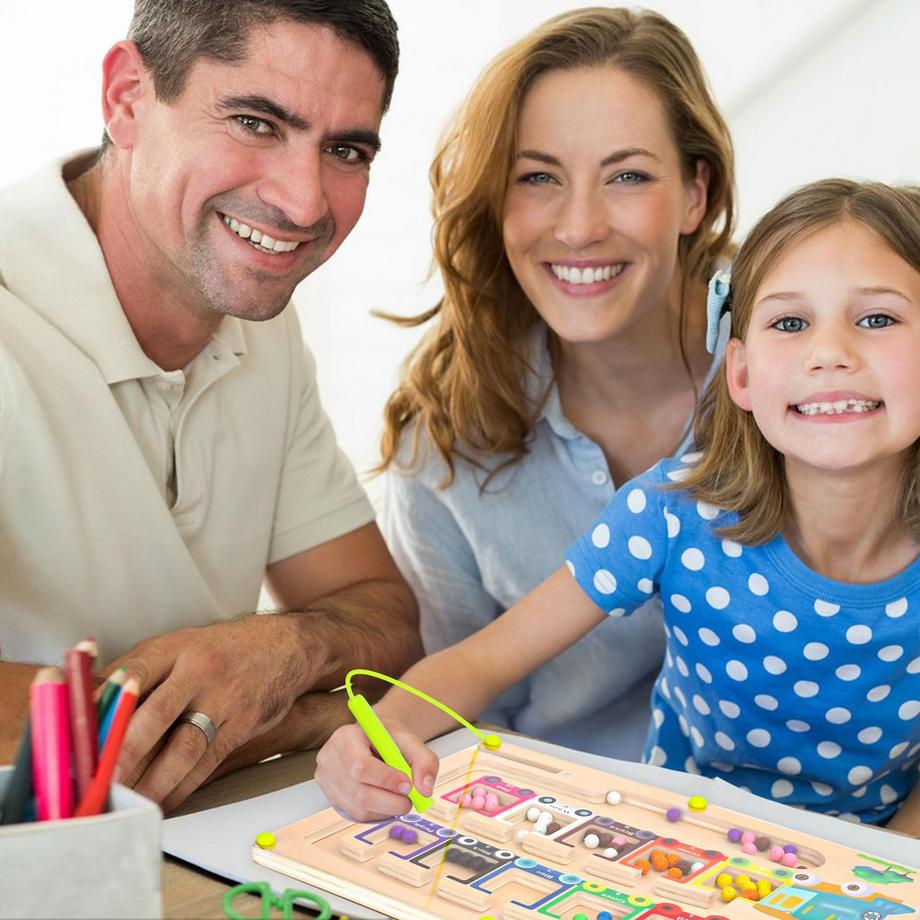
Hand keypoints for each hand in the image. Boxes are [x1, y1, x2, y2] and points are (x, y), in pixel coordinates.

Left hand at [104, 615, 309, 809]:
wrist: (285, 646)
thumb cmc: (221, 649)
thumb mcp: (180, 644)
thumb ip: (137, 670)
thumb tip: (89, 699)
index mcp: (176, 647)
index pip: (132, 673)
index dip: (105, 706)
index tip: (82, 736)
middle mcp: (200, 671)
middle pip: (155, 715)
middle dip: (124, 754)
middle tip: (100, 782)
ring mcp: (225, 699)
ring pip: (184, 747)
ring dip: (153, 781)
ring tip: (129, 803)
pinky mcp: (243, 724)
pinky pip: (208, 763)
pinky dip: (183, 787)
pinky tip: (163, 801)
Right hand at [314, 721, 438, 821]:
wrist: (373, 739)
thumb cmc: (389, 738)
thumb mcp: (410, 740)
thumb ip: (424, 761)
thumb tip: (425, 790)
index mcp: (345, 737)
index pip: (360, 766)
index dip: (386, 780)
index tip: (408, 785)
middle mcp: (329, 759)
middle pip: (359, 793)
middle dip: (390, 801)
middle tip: (410, 800)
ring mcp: (327, 781)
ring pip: (359, 809)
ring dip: (386, 810)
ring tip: (400, 798)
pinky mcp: (332, 798)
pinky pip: (357, 816)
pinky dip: (378, 813)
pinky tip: (386, 801)